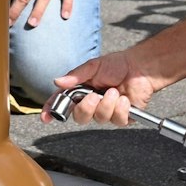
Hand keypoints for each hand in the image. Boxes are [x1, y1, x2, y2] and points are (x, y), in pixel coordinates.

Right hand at [44, 50, 158, 125]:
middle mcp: (92, 104)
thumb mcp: (94, 66)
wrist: (139, 67)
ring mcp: (107, 112)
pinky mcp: (122, 117)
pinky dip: (121, 108)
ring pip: (100, 118)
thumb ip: (76, 76)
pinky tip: (124, 99)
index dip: (53, 111)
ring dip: (107, 104)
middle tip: (94, 96)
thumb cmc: (117, 65)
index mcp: (81, 92)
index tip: (46, 117)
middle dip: (86, 108)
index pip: (63, 103)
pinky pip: (117, 120)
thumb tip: (58, 82)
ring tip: (115, 91)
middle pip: (80, 117)